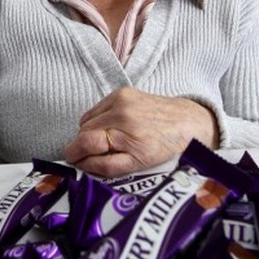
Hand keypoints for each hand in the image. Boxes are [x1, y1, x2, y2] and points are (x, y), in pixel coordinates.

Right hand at [63, 87, 219, 176]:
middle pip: (84, 131)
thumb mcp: (137, 165)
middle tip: (86, 156)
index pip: (86, 142)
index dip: (74, 153)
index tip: (70, 161)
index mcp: (126, 134)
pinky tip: (110, 128)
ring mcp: (121, 99)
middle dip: (81, 145)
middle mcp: (121, 113)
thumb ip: (107, 166)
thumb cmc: (165, 147)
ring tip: (103, 142)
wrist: (188, 122)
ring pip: (87, 120)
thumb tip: (82, 165)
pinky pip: (96, 108)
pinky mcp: (122, 91)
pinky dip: (97, 120)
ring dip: (89, 133)